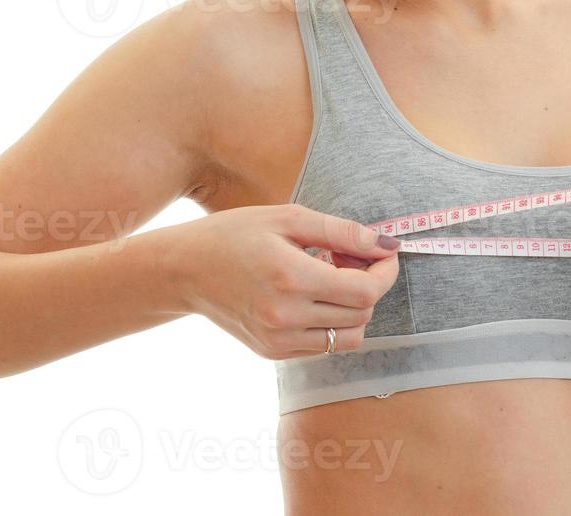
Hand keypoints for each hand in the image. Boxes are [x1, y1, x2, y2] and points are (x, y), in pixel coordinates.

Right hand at [165, 204, 400, 359]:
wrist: (185, 270)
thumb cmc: (234, 234)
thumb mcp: (288, 218)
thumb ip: (341, 232)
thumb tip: (386, 244)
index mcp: (292, 278)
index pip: (365, 291)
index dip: (385, 272)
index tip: (384, 253)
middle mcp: (286, 317)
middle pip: (361, 314)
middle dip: (370, 283)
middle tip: (349, 256)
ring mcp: (279, 341)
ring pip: (348, 337)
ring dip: (354, 308)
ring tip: (331, 276)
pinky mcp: (272, 352)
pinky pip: (324, 346)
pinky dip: (332, 323)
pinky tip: (313, 294)